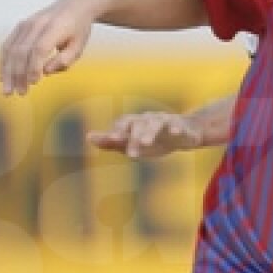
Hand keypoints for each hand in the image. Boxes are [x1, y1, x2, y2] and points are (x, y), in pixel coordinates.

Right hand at [0, 0, 101, 95]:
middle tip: (19, 93)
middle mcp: (38, 23)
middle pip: (22, 50)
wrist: (73, 5)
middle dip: (19, 74)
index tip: (34, 82)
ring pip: (11, 49)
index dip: (35, 66)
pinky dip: (4, 62)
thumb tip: (44, 72)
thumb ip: (64, 60)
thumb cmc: (78, 30)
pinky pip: (8, 45)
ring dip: (8, 72)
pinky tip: (2, 77)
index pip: (40, 48)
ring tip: (7, 91)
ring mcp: (26, 23)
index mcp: (56, 27)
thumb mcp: (78, 47)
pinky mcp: (20, 26)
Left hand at [87, 111, 203, 159]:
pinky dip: (176, 128)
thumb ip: (111, 142)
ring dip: (150, 132)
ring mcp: (165, 121)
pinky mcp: (180, 127)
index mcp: (135, 123)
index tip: (112, 138)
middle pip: (139, 124)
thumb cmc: (152, 139)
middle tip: (130, 153)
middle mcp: (148, 119)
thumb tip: (89, 137)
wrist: (183, 134)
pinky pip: (178, 126)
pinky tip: (175, 133)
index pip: (123, 124)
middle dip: (134, 136)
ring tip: (146, 143)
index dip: (118, 130)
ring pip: (156, 123)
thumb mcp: (131, 143)